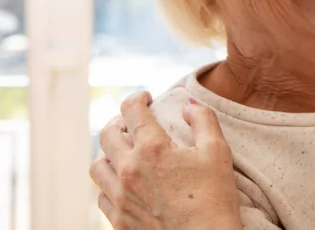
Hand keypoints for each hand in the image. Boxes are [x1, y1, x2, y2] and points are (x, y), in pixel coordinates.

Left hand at [89, 92, 241, 229]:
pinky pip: (102, 196)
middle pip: (106, 134)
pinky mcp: (118, 221)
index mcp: (151, 149)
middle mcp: (128, 170)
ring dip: (108, 153)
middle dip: (118, 121)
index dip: (137, 98)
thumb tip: (188, 104)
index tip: (145, 98)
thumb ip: (203, 119)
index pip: (132, 110)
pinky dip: (109, 184)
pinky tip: (123, 183)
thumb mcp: (217, 151)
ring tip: (122, 152)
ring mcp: (120, 198)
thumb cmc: (214, 199)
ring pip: (97, 166)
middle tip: (130, 122)